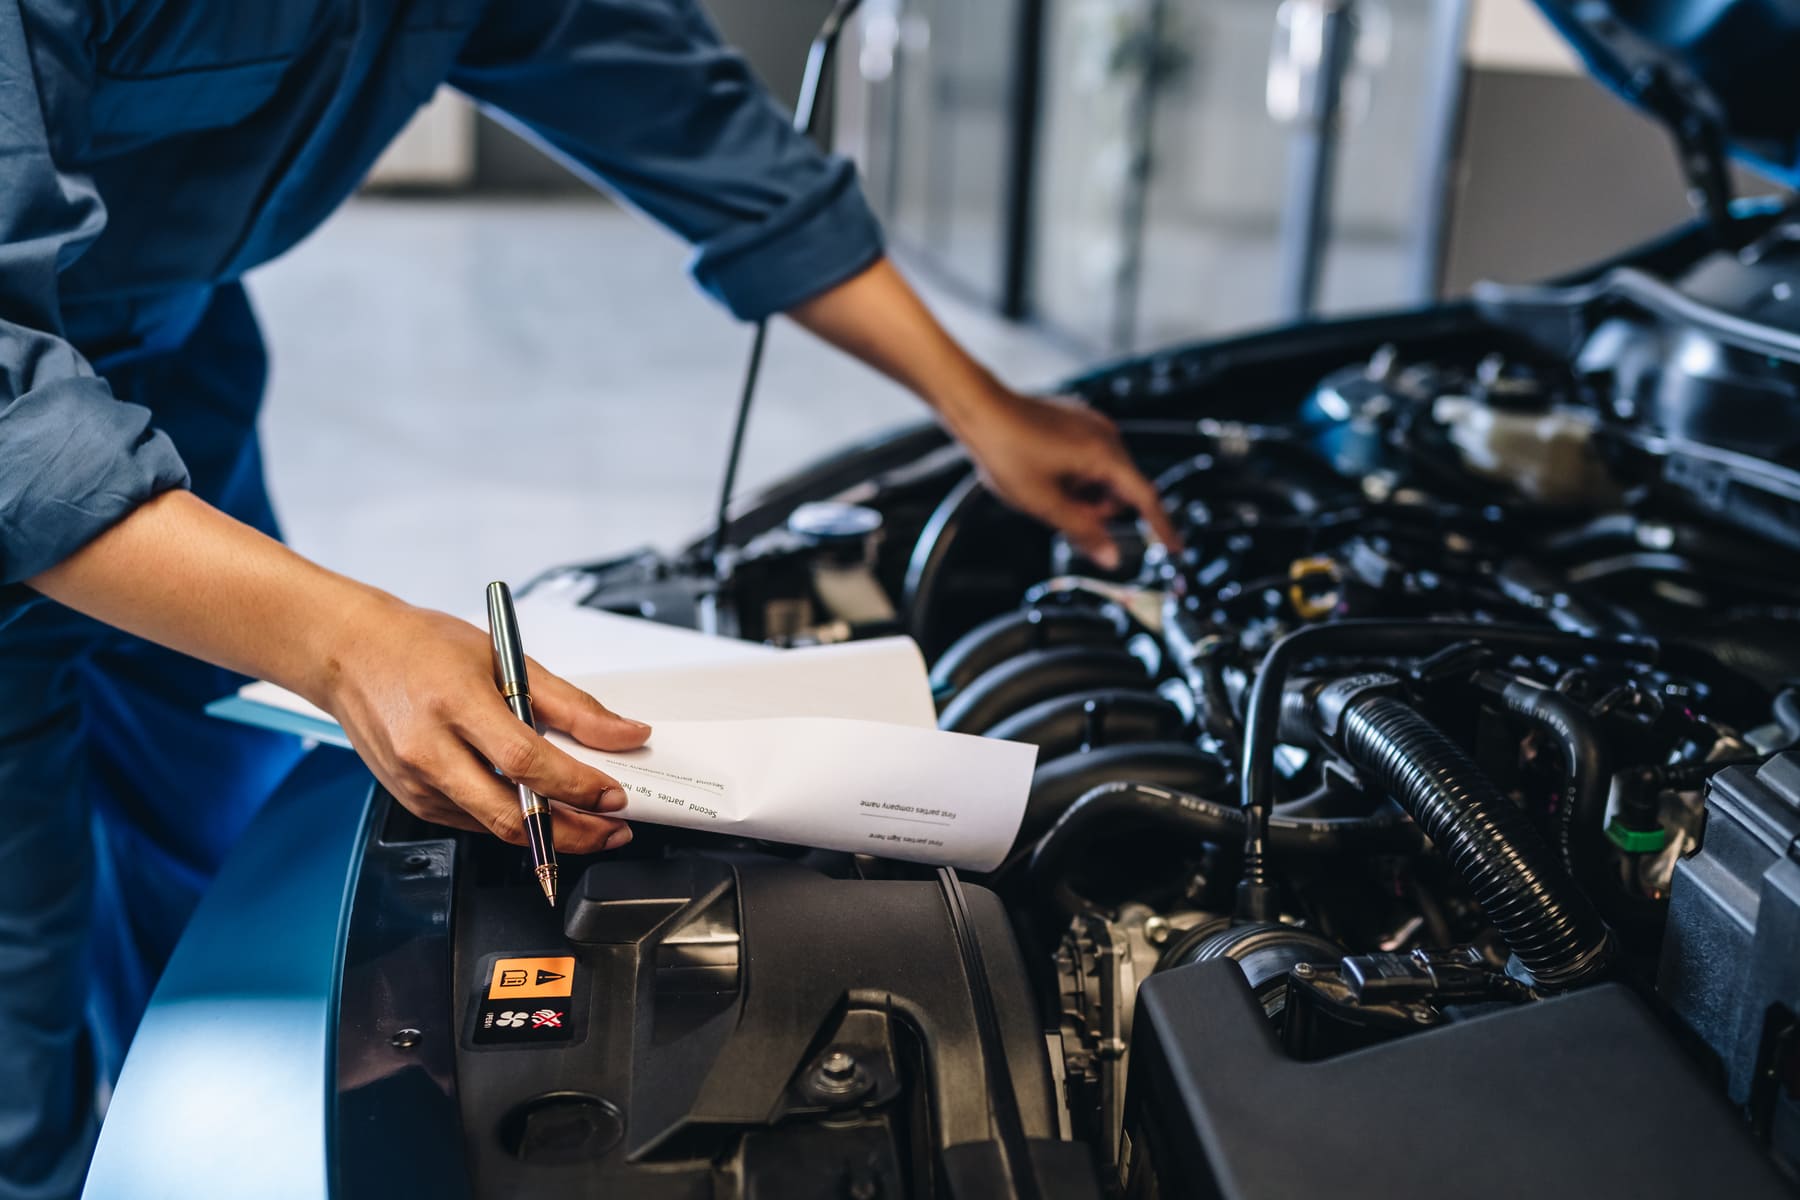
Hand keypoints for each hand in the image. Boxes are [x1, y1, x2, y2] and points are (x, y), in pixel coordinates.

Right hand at [310, 595, 649, 852]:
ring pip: (495, 827)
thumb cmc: (421, 647)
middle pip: (511, 814)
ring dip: (549, 834)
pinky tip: (540, 809)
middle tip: (613, 830)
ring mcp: (416, 783)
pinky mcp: (412, 801)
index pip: (526, 761)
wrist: (348, 653)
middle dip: (574, 833)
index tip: (614, 795)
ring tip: (591, 822)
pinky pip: (475, 822)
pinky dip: (513, 821)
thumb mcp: (504, 657)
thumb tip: (626, 734)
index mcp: (455, 705)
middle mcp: (429, 751)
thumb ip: (571, 704)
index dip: (576, 785)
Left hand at [950, 389, 1181, 567]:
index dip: (1161, 527)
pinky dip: (1074, 475)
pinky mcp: (1076, 422)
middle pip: (1119, 490)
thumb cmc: (1006, 447)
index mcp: (1105, 454)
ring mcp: (1091, 425)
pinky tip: (1044, 474)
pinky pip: (1088, 458)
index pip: (1146, 499)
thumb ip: (1083, 532)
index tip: (1174, 547)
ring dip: (1083, 492)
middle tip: (1062, 512)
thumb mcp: (1045, 503)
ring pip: (1102, 475)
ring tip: (1047, 490)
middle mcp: (1105, 435)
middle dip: (1097, 509)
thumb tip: (1109, 556)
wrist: (980, 408)